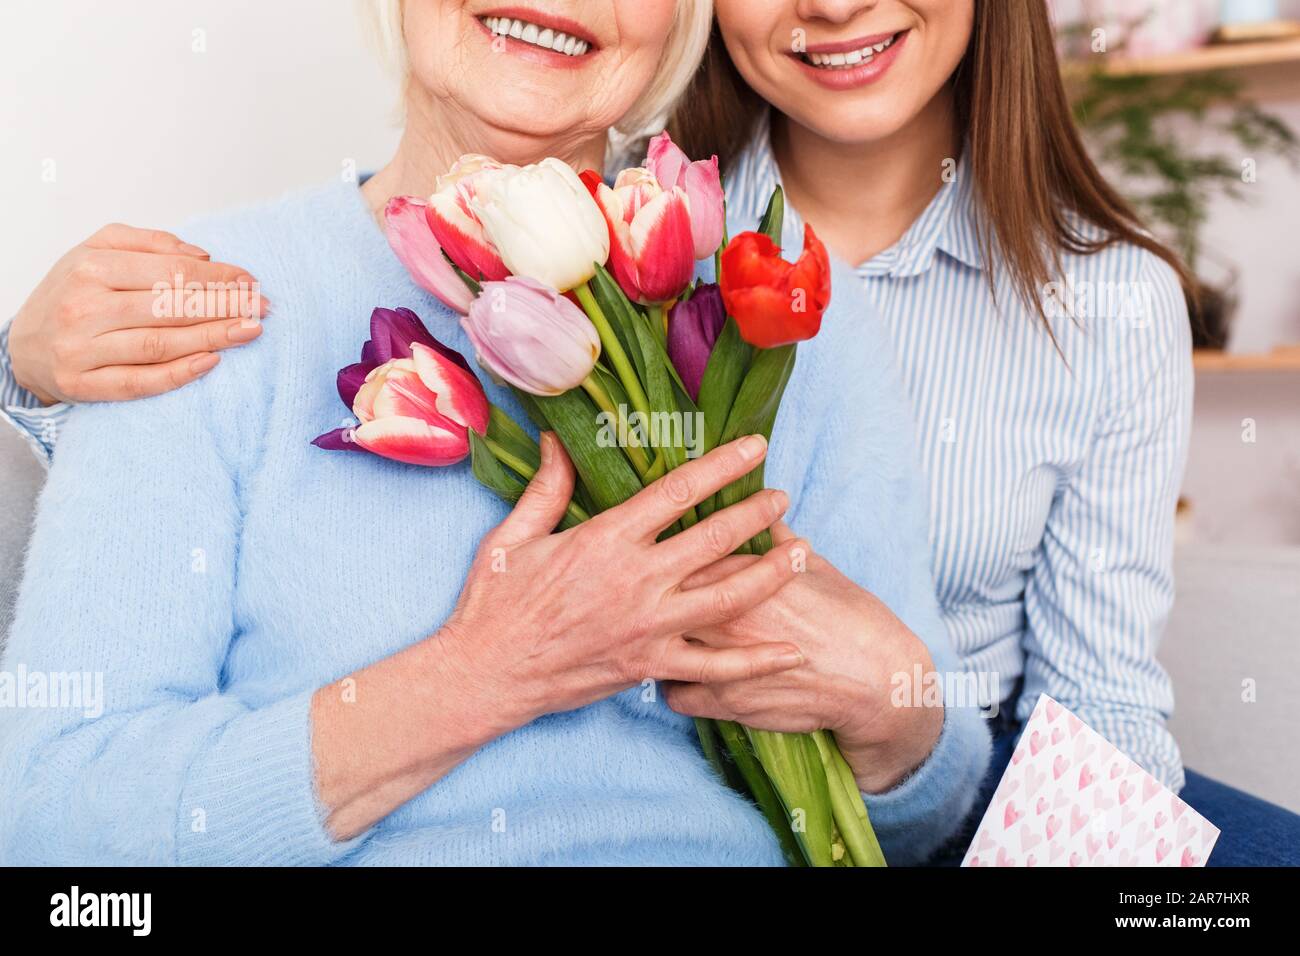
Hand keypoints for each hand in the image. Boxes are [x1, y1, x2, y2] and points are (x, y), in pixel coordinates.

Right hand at [9, 223, 269, 403]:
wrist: (23, 344)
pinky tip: (212, 362)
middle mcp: (85, 307)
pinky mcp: (83, 385)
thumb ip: (149, 243)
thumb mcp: (97, 251)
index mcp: (91, 267)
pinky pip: (139, 382)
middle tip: (261, 306)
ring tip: (250, 331)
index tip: (250, 281)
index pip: (170, 271)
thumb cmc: (72, 293)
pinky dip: (178, 374)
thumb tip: (202, 255)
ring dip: (212, 337)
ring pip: (159, 343)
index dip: (217, 277)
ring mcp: (81, 349)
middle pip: (169, 307)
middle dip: (224, 306)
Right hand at [437, 433, 811, 737]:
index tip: (754, 447)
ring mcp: (648, 626)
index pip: (677, 491)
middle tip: (783, 496)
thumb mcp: (512, 535)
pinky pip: (714, 666)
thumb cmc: (494, 603)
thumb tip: (556, 437)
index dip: (722, 466)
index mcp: (606, 540)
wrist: (485, 674)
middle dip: (756, 513)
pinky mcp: (650, 666)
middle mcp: (636, 580)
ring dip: (770, 574)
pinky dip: (755, 662)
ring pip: (727, 598)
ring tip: (803, 553)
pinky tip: (791, 653)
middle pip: (714, 539)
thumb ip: (546, 487)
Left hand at [662, 522, 943, 792]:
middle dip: (654, 598)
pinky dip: (674, 687)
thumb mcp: (818, 569)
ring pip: (660, 646)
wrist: (878, 681)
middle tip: (655, 598)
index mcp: (745, 574)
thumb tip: (770, 518)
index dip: (677, 557)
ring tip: (662, 639)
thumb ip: (782, 543)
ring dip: (658, 642)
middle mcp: (724, 615)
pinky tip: (682, 679)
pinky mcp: (725, 702)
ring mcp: (721, 659)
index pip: (686, 553)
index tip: (673, 559)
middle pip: (663, 598)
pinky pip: (674, 694)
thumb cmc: (854, 619)